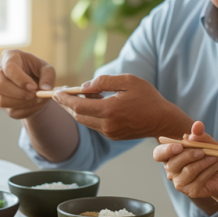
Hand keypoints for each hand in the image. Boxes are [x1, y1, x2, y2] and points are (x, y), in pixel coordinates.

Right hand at [0, 50, 55, 118]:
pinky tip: (34, 104)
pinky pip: (11, 111)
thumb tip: (45, 89)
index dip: (21, 80)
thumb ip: (48, 76)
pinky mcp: (1, 102)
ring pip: (3, 101)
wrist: (34, 83)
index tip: (34, 87)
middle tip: (35, 95)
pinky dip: (26, 110)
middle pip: (0, 86)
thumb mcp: (46, 69)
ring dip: (23, 103)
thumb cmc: (37, 71)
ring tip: (38, 99)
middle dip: (20, 94)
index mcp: (8, 57)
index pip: (9, 69)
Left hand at [54, 74, 192, 140]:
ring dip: (76, 109)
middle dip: (66, 105)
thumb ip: (104, 81)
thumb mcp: (128, 81)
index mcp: (109, 110)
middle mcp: (106, 124)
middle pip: (78, 115)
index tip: (56, 92)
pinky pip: (94, 124)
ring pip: (85, 121)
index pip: (78, 105)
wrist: (162, 120)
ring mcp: (109, 132)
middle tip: (58, 94)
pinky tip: (88, 104)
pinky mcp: (112, 135)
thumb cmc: (148, 97)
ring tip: (72, 96)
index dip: (65, 99)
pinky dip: (87, 114)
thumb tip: (85, 86)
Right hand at [153, 121, 217, 199]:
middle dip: (189, 155)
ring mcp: (180, 183)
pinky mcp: (191, 191)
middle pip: (173, 164)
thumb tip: (197, 127)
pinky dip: (210, 170)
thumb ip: (200, 134)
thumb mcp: (207, 142)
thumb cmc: (211, 156)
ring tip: (216, 156)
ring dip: (204, 162)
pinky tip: (217, 164)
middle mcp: (172, 171)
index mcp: (170, 156)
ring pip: (188, 171)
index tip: (179, 146)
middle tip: (204, 151)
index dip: (166, 150)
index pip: (158, 154)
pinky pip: (199, 180)